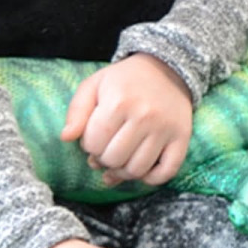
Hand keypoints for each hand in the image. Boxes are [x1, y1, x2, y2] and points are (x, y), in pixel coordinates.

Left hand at [61, 53, 192, 186]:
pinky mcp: (182, 138)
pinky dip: (150, 179)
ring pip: (137, 170)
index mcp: (119, 102)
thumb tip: (65, 138)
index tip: (94, 136)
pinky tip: (141, 171)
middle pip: (114, 160)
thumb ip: (76, 112)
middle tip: (107, 149)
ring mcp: (165, 129)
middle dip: (104, 160)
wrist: (166, 68)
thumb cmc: (123, 81)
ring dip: (123, 172)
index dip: (89, 146)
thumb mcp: (94, 86)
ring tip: (120, 160)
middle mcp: (144, 116)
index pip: (94, 144)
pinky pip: (165, 173)